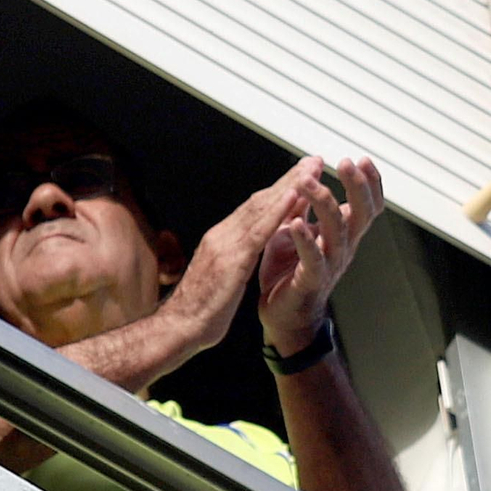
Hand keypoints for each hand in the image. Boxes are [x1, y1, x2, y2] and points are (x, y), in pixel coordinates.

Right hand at [161, 155, 322, 353]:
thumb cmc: (200, 311)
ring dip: (288, 186)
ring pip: (260, 208)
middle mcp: (222, 235)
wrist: (178, 329)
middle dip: (288, 180)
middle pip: (260, 200)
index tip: (300, 176)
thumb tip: (246, 251)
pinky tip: (294, 197)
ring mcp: (225, 245)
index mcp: (222, 240)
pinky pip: (258, 232)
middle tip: (312, 161)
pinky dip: (277, 212)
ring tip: (310, 170)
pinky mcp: (231, 260)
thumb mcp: (224, 278)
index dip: (279, 190)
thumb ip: (235, 259)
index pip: (254, 209)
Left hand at [259, 157, 382, 353]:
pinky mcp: (311, 280)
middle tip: (346, 162)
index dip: (370, 183)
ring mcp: (330, 264)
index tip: (362, 159)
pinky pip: (313, 258)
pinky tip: (296, 222)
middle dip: (356, 186)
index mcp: (343, 234)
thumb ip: (304, 203)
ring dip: (324, 202)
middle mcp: (343, 247)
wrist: (284, 317)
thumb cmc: (290, 272)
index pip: (368, 205)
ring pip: (337, 230)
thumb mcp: (296, 229)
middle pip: (361, 213)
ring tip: (308, 182)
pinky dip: (305, 238)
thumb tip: (309, 169)